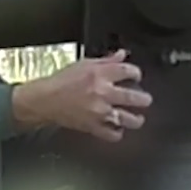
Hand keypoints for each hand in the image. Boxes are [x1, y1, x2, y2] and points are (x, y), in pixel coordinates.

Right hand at [10, 49, 152, 141]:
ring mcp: (99, 112)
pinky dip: (117, 133)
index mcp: (100, 74)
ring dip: (136, 119)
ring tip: (138, 119)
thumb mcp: (84, 64)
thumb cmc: (61, 81)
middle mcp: (102, 93)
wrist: (44, 100)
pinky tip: (118, 129)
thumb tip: (122, 55)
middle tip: (146, 100)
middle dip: (144, 99)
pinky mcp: (93, 126)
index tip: (137, 76)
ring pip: (126, 118)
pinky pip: (112, 134)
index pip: (128, 71)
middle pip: (133, 97)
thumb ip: (106, 61)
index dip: (137, 73)